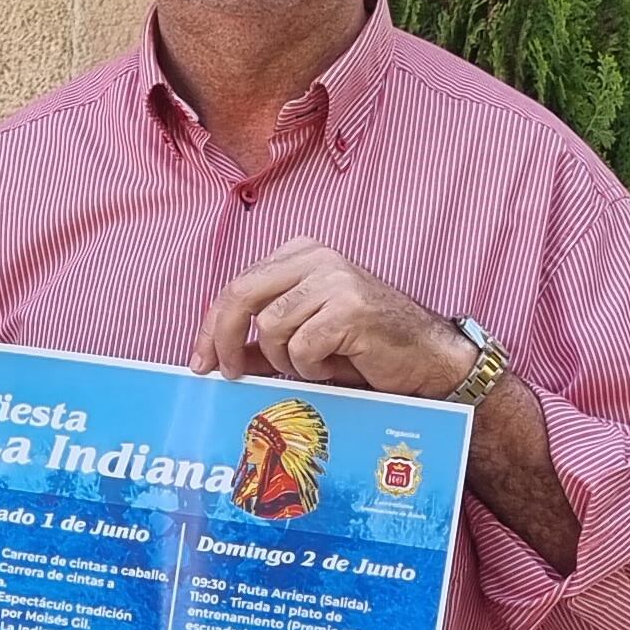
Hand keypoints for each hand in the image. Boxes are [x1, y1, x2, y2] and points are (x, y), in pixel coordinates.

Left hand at [193, 237, 476, 396]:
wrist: (427, 360)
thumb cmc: (366, 351)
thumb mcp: (303, 342)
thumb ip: (261, 343)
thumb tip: (214, 357)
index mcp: (300, 254)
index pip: (237, 285)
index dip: (211, 326)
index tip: (201, 361)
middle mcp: (316, 257)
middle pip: (241, 295)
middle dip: (225, 340)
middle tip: (228, 375)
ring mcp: (335, 277)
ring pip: (271, 327)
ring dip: (286, 360)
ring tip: (316, 366)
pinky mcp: (350, 306)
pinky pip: (302, 348)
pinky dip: (312, 368)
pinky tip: (337, 366)